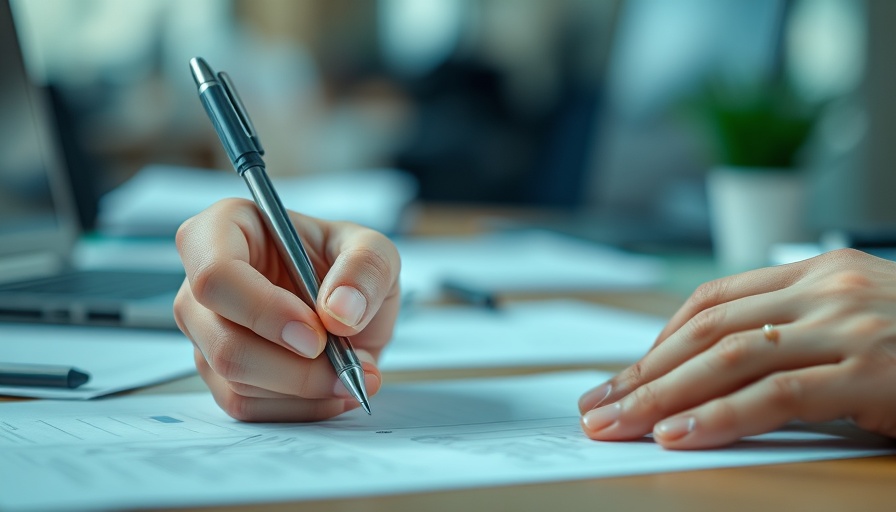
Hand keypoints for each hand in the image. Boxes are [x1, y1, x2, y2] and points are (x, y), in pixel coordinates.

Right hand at [173, 198, 400, 421]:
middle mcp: (201, 283)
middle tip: (348, 366)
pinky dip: (299, 407)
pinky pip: (246, 406)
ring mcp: (205, 332)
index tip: (316, 335)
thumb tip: (340, 311)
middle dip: (293, 367)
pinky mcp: (217, 374)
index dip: (264, 311)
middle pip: (223, 341)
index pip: (214, 275)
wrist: (349, 310)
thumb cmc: (347, 267)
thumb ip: (366, 268)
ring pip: (236, 380)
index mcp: (226, 230)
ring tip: (353, 372)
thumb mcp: (375, 250)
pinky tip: (333, 388)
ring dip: (305, 388)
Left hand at [578, 248, 895, 448]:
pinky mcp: (875, 371)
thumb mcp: (855, 321)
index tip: (621, 378)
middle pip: (706, 329)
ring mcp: (850, 326)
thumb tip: (716, 369)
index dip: (657, 342)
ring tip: (618, 425)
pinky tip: (679, 436)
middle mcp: (826, 289)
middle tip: (596, 406)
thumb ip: (794, 332)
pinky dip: (720, 416)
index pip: (711, 302)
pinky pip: (778, 393)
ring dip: (662, 394)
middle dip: (641, 372)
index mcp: (816, 272)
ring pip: (728, 356)